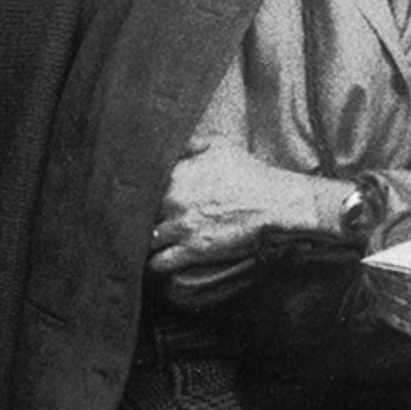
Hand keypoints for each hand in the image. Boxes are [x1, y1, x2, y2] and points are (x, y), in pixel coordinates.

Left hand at [150, 145, 346, 277]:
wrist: (278, 204)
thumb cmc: (251, 174)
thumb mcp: (221, 146)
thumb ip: (189, 144)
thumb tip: (169, 144)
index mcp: (176, 172)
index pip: (138, 184)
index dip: (135, 193)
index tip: (132, 198)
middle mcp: (173, 199)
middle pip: (137, 213)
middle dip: (135, 218)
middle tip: (134, 223)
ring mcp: (182, 226)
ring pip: (145, 239)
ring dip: (142, 242)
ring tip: (142, 245)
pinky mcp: (193, 249)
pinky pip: (159, 263)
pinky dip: (153, 265)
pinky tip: (153, 264)